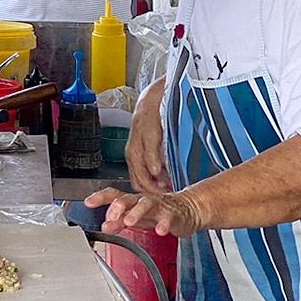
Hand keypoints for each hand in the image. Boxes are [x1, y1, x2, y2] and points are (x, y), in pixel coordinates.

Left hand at [84, 187, 202, 237]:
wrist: (185, 210)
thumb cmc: (156, 212)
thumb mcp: (134, 218)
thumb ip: (118, 222)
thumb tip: (103, 227)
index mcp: (131, 200)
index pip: (113, 195)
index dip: (100, 197)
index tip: (88, 202)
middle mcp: (142, 200)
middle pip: (128, 198)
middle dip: (118, 206)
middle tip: (110, 216)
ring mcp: (158, 206)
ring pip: (146, 205)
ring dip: (136, 212)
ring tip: (129, 222)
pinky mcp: (172, 215)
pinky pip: (168, 218)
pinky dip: (163, 224)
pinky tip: (160, 230)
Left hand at [125, 78, 171, 194]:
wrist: (155, 97)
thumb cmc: (155, 123)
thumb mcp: (154, 147)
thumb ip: (157, 165)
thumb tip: (166, 183)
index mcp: (134, 156)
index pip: (137, 183)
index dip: (148, 194)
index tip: (160, 203)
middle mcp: (133, 150)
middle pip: (137, 178)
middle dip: (150, 192)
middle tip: (164, 199)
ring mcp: (138, 139)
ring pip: (140, 165)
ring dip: (151, 180)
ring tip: (164, 189)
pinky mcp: (146, 128)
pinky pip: (148, 147)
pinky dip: (152, 160)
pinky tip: (159, 169)